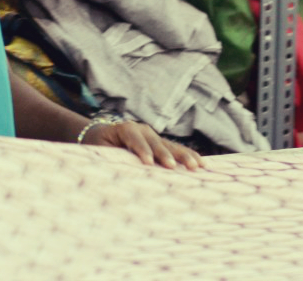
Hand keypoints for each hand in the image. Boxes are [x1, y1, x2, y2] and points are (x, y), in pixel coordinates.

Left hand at [84, 120, 202, 170]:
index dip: (141, 150)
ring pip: (171, 146)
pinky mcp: (162, 145)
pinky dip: (189, 157)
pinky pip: (177, 151)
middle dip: (165, 155)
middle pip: (156, 142)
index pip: (134, 138)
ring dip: (184, 156)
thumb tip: (116, 174)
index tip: (148, 163)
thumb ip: (110, 158)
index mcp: (125, 129)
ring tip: (196, 166)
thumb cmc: (99, 147)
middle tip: (173, 167)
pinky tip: (202, 165)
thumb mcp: (100, 151)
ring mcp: (154, 136)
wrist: (102, 136)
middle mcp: (142, 130)